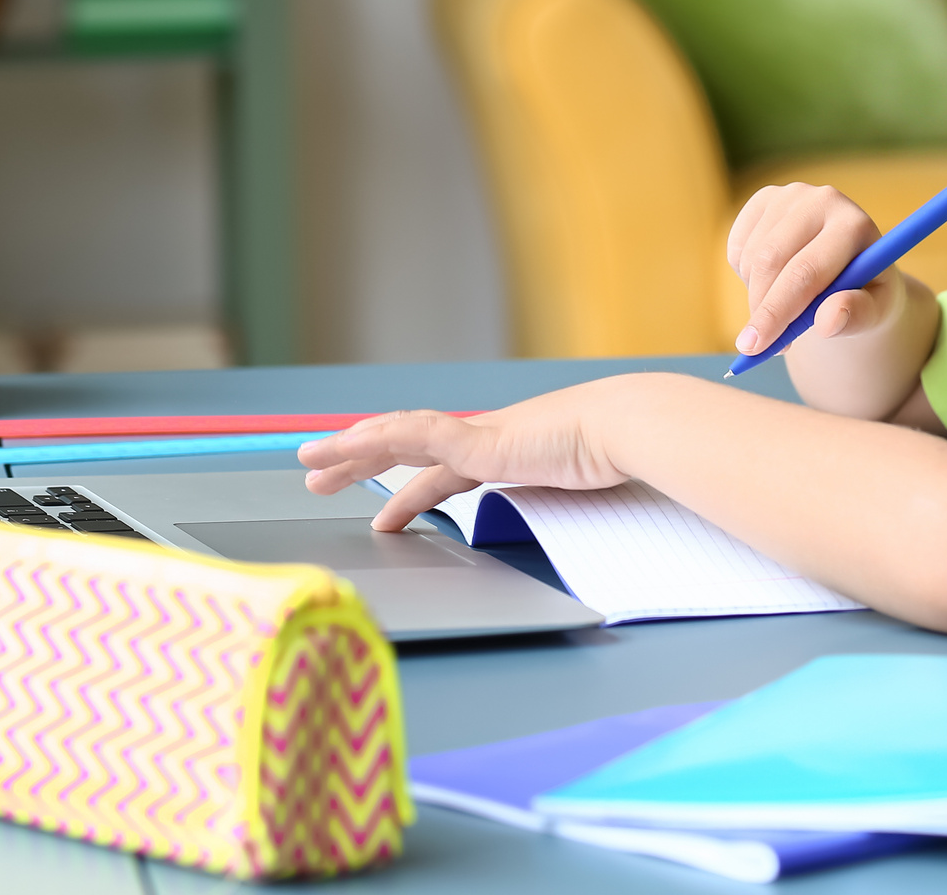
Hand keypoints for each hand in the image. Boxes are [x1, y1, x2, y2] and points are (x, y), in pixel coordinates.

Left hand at [296, 380, 634, 529]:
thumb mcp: (574, 486)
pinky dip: (384, 437)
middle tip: (316, 474)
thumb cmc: (617, 455)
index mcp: (501, 451)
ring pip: (397, 436)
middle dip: (357, 460)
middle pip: (402, 446)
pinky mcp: (481, 439)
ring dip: (352, 448)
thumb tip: (560, 519)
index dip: (403, 487)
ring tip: (313, 462)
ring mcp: (479, 435)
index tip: (380, 509)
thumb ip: (555, 496)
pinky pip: (420, 434)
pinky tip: (355, 442)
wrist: (633, 428)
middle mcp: (482, 437)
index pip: (437, 468)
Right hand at [726, 182, 900, 357]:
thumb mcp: (874, 313)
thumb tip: (828, 320)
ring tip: (785, 308)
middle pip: (771, 261)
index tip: (756, 347)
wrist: (853, 269)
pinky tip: (774, 281)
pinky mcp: (765, 199)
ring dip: (756, 295)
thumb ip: (857, 317)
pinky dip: (746, 276)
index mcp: (855, 225)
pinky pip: (737, 248)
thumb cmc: (867, 295)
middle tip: (755, 346)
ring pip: (750, 258)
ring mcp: (790, 195)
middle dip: (759, 309)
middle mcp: (822, 199)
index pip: (806, 271)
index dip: (777, 311)